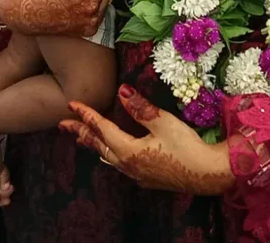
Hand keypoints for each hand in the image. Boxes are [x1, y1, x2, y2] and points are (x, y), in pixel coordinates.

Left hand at [60, 85, 235, 195]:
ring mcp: (137, 174)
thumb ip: (141, 107)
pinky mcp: (147, 178)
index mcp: (128, 149)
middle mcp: (127, 164)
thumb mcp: (163, 122)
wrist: (206, 174)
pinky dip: (110, 156)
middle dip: (81, 132)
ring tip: (82, 139)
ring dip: (94, 145)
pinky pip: (120, 166)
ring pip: (108, 157)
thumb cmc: (186, 146)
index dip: (86, 114)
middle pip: (99, 144)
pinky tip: (113, 157)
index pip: (102, 128)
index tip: (71, 104)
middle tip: (63, 123)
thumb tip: (122, 90)